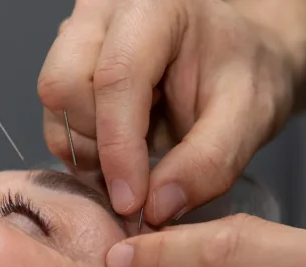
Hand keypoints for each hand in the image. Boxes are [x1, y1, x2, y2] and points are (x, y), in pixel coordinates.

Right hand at [38, 0, 305, 223]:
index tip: (133, 202)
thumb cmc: (244, 74)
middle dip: (99, 143)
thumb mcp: (250, 118)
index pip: (116, 77)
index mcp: (153, 6)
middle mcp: (102, 13)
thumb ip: (210, 162)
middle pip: (64, 86)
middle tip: (143, 170)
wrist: (237, 60)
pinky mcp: (66, 66)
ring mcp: (77, 36)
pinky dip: (85, 151)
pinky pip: (56, 121)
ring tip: (140, 157)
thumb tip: (156, 207)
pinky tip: (124, 151)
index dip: (119, 148)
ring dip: (91, 150)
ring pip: (54, 109)